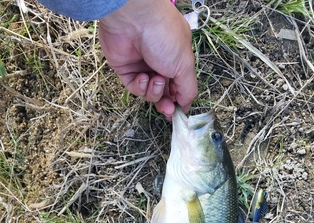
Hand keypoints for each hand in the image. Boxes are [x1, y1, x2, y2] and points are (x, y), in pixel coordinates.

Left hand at [99, 0, 197, 117]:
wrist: (134, 19)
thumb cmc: (163, 34)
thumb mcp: (185, 64)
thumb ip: (188, 88)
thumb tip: (187, 106)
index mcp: (177, 59)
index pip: (179, 86)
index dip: (179, 101)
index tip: (178, 113)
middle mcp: (160, 62)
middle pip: (163, 93)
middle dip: (166, 102)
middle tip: (167, 109)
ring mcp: (142, 66)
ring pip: (149, 93)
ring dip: (154, 91)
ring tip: (156, 80)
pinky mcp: (125, 69)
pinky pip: (134, 87)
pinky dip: (139, 86)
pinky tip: (143, 77)